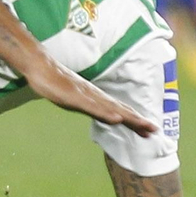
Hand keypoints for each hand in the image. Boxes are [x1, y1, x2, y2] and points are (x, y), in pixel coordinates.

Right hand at [26, 59, 156, 136]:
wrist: (40, 66)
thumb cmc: (56, 81)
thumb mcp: (74, 98)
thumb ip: (89, 105)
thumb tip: (104, 113)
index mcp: (96, 98)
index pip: (119, 110)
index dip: (135, 120)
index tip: (151, 129)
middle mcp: (95, 96)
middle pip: (120, 109)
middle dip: (138, 120)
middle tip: (155, 130)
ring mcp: (86, 96)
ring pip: (111, 108)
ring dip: (128, 117)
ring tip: (143, 125)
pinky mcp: (75, 97)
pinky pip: (92, 107)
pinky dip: (106, 113)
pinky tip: (116, 118)